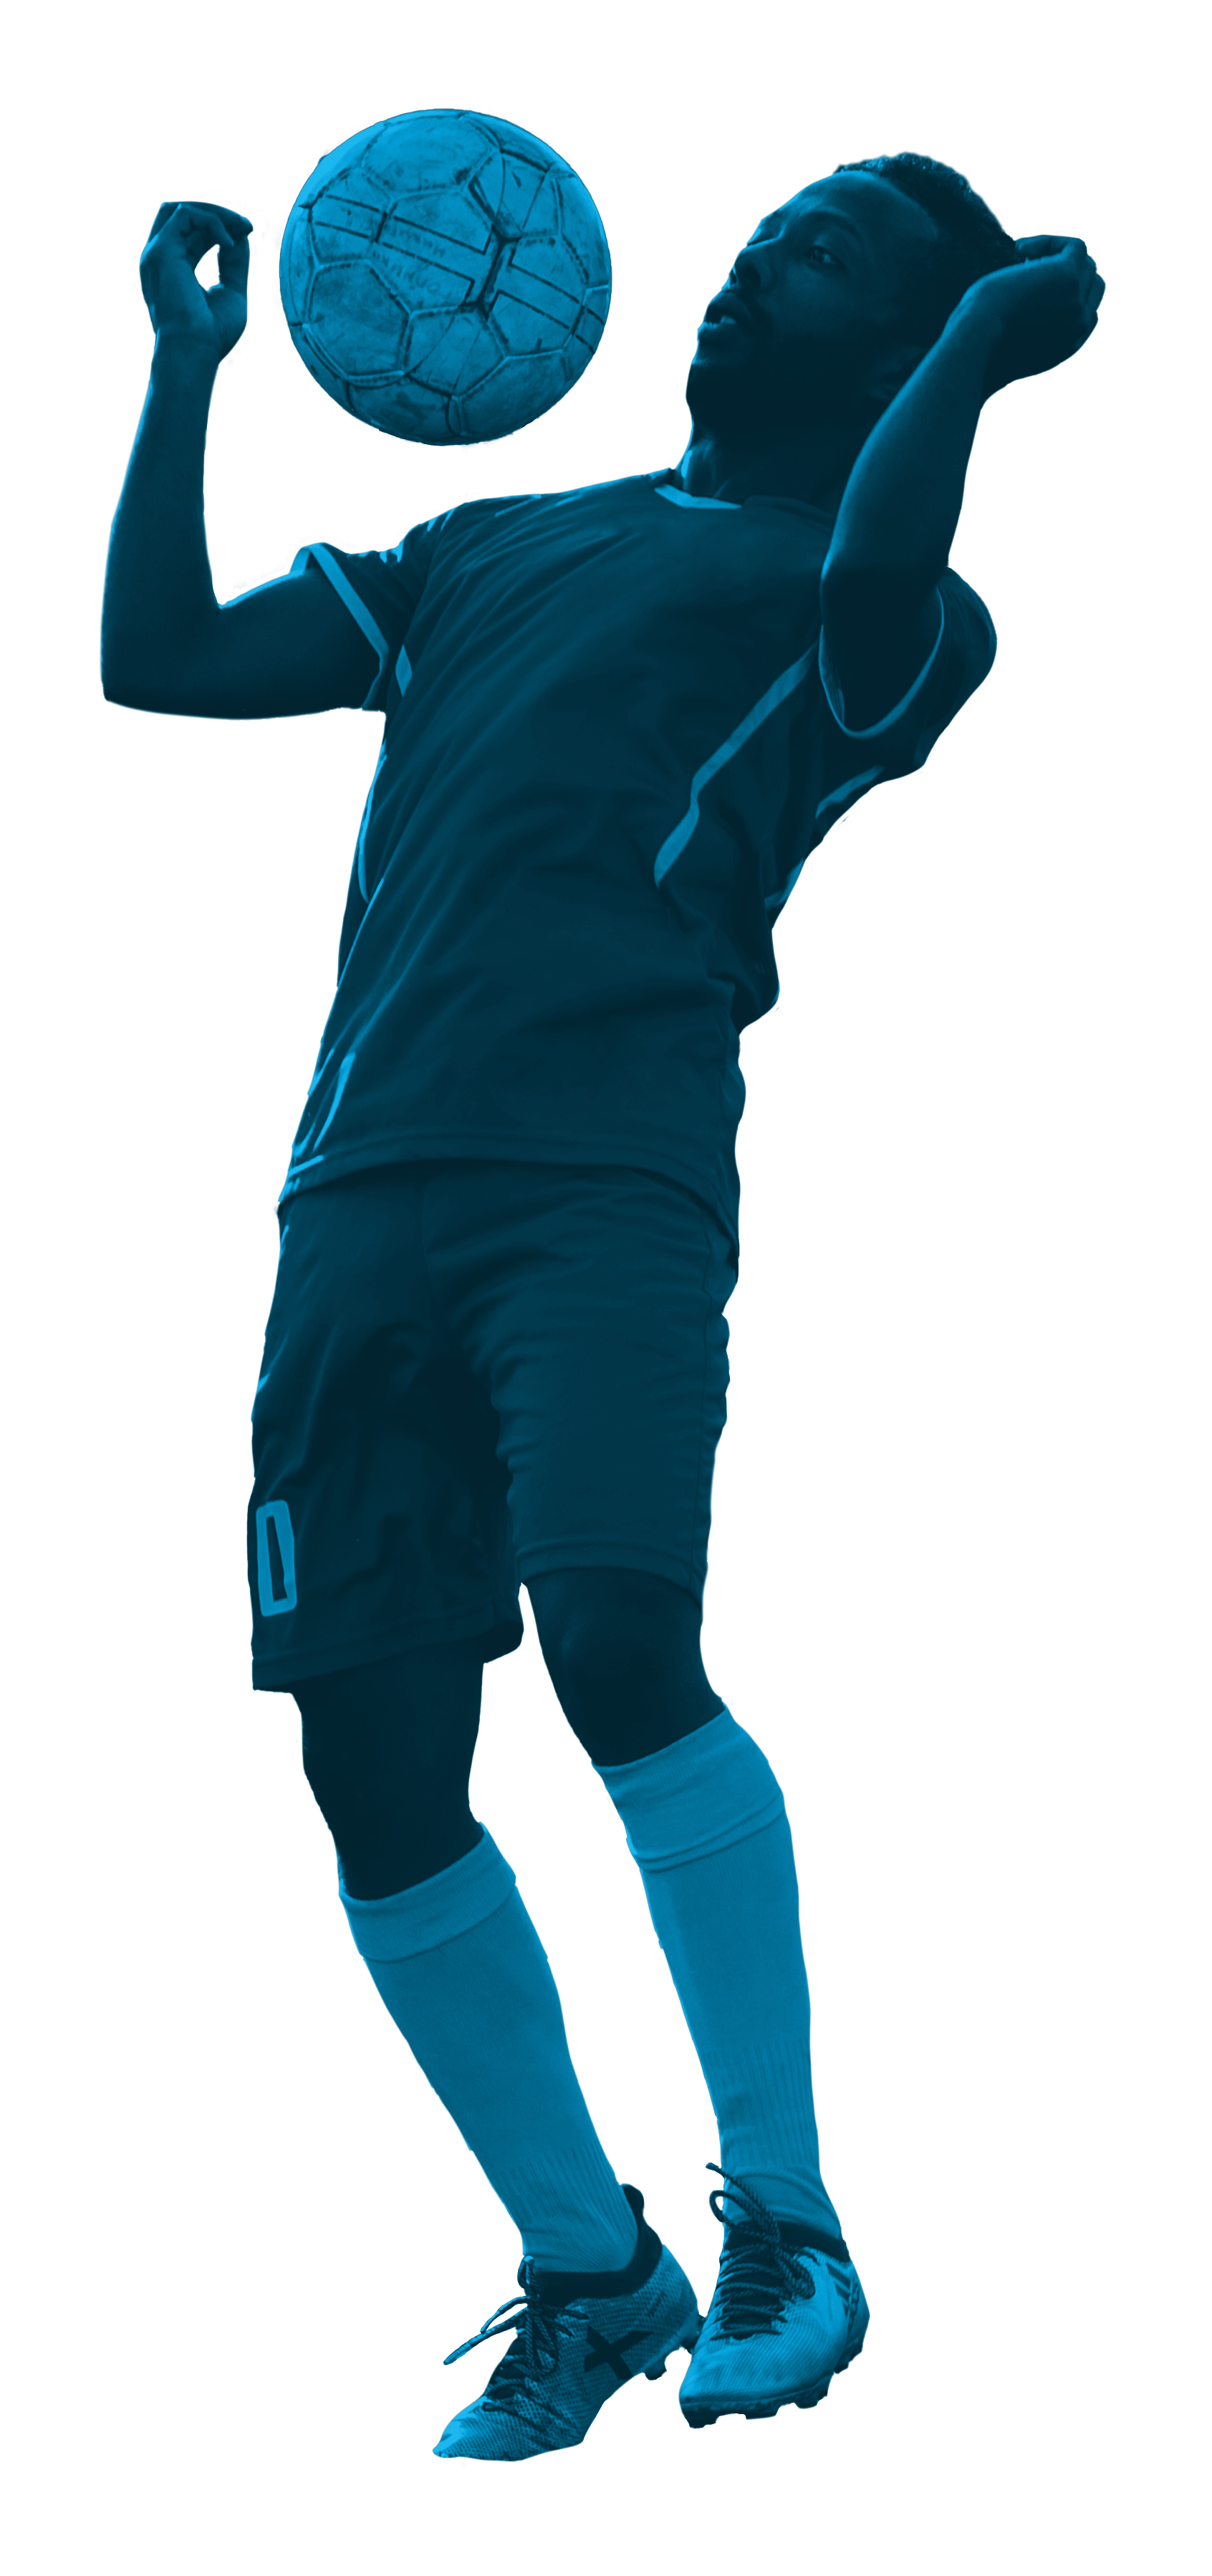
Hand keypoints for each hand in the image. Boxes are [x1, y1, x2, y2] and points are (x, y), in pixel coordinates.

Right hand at [139, 199, 253, 363]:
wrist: (195, 352)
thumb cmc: (212, 334)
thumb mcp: (231, 291)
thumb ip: (234, 262)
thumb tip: (242, 234)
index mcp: (173, 268)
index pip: (192, 232)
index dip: (221, 226)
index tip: (248, 233)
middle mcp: (160, 258)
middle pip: (182, 214)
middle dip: (217, 213)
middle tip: (246, 225)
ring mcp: (157, 253)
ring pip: (181, 208)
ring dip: (214, 211)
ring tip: (241, 226)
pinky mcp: (161, 251)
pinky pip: (185, 215)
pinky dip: (212, 222)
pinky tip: (229, 243)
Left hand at [957, 235, 1105, 398]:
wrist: (978, 341)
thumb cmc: (981, 346)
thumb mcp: (1009, 348)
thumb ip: (1029, 333)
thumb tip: (1027, 311)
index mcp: (1070, 344)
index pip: (1087, 311)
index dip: (1067, 293)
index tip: (1034, 287)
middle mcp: (1080, 324)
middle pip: (1092, 284)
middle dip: (1066, 272)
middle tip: (1028, 271)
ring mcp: (1077, 300)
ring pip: (1085, 263)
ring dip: (1055, 255)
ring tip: (1020, 260)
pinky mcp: (1068, 275)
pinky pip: (1073, 246)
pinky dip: (1049, 241)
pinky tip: (1019, 250)